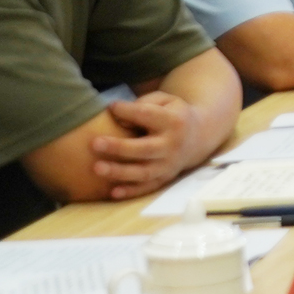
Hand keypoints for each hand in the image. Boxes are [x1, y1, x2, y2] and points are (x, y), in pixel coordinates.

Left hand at [87, 91, 212, 194]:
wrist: (198, 136)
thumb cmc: (171, 114)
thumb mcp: (165, 100)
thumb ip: (143, 104)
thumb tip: (118, 118)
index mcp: (174, 121)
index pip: (148, 115)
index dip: (127, 111)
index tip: (111, 107)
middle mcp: (173, 144)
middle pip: (144, 148)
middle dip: (119, 147)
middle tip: (95, 143)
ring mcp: (170, 164)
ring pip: (144, 172)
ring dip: (120, 172)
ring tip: (96, 168)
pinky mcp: (165, 178)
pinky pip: (147, 188)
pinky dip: (131, 191)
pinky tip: (113, 192)